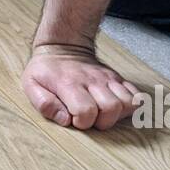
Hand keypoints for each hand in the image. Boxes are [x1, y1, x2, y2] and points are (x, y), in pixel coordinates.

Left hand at [22, 44, 139, 129]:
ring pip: (128, 102)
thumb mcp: (32, 84)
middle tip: (91, 119)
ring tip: (103, 114)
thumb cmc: (46, 70)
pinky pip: (137, 95)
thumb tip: (65, 120)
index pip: (86, 111)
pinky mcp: (118, 78)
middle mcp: (92, 81)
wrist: (63, 46)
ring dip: (118, 115)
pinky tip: (116, 107)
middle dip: (103, 122)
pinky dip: (131, 105)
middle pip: (112, 108)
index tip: (75, 119)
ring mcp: (108, 78)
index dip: (82, 122)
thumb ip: (44, 104)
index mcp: (69, 84)